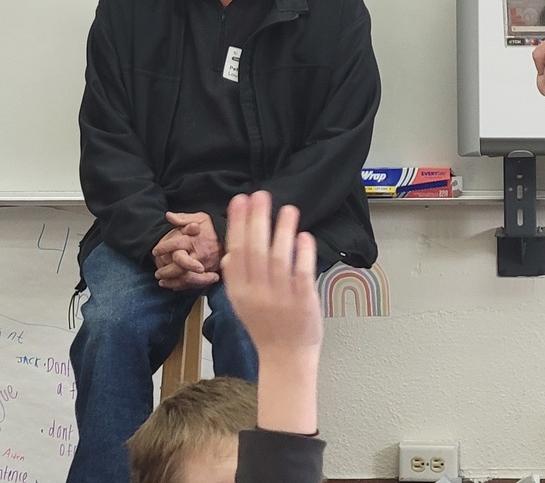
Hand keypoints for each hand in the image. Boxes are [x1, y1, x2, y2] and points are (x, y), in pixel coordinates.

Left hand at [152, 211, 222, 289]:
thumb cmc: (214, 228)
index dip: (163, 248)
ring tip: (162, 282)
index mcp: (194, 239)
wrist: (234, 237)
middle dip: (166, 270)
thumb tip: (168, 216)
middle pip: (179, 265)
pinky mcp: (211, 272)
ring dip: (172, 281)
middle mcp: (199, 253)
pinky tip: (175, 286)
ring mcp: (205, 264)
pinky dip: (183, 286)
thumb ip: (183, 218)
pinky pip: (195, 283)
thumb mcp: (200, 218)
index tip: (155, 251)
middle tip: (157, 273)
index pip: (175, 244)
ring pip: (186, 277)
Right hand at [222, 191, 320, 433]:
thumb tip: (231, 251)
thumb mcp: (243, 303)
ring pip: (278, 259)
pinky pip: (302, 273)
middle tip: (261, 195)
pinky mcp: (303, 301)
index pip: (235, 251)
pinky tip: (304, 235)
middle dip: (256, 220)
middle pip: (255, 250)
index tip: (239, 200)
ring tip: (287, 208)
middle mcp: (256, 293)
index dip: (237, 224)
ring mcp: (280, 297)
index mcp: (239, 291)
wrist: (286, 358)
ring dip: (282, 231)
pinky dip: (303, 253)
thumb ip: (238, 278)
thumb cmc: (266, 327)